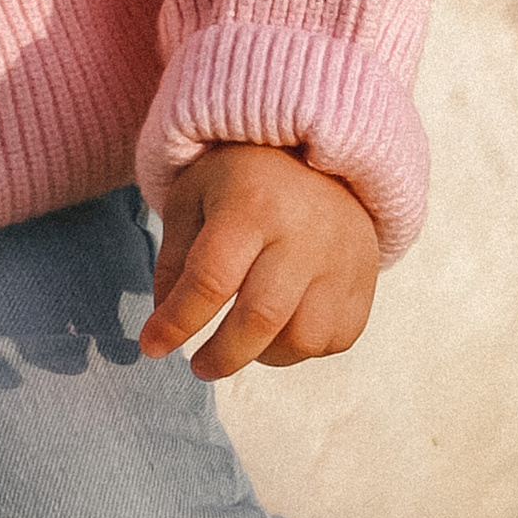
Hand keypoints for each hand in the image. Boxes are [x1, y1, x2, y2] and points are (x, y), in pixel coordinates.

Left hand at [142, 142, 380, 380]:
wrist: (316, 151)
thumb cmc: (241, 179)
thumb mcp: (192, 199)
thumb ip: (174, 261)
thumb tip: (167, 323)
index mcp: (252, 205)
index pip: (210, 280)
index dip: (176, 323)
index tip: (152, 346)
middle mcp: (303, 233)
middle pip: (261, 318)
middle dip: (221, 355)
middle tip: (199, 366)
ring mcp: (342, 257)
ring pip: (305, 338)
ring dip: (266, 355)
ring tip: (245, 341)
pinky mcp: (366, 276)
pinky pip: (338, 337)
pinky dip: (305, 348)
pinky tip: (282, 330)